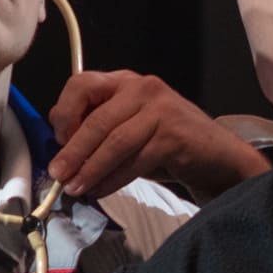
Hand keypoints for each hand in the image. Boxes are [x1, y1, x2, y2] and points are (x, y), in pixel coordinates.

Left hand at [47, 69, 271, 200]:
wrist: (215, 156)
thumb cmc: (166, 144)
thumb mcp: (127, 129)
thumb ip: (98, 130)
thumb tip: (61, 148)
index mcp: (124, 82)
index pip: (82, 84)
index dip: (65, 113)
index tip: (57, 142)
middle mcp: (142, 88)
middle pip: (98, 119)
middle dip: (74, 151)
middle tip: (59, 175)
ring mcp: (161, 109)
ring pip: (115, 141)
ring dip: (92, 169)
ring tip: (76, 188)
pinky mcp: (174, 135)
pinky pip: (135, 160)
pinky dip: (114, 179)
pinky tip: (101, 190)